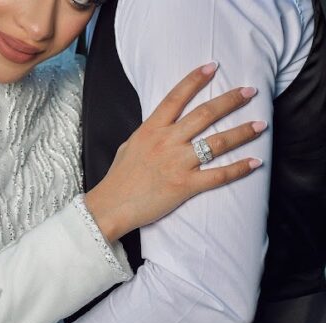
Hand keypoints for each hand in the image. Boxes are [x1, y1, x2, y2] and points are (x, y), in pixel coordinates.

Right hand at [85, 62, 265, 240]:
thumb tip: (162, 126)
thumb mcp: (129, 146)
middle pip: (205, 114)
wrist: (111, 205)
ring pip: (217, 142)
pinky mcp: (185, 185)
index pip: (176, 97)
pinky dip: (238, 169)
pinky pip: (218, 175)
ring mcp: (177, 163)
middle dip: (231, 100)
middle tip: (250, 91)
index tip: (212, 67)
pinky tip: (254, 162)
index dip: (195, 80)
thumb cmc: (119, 178)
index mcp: (151, 129)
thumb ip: (148, 133)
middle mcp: (166, 142)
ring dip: (242, 132)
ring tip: (261, 125)